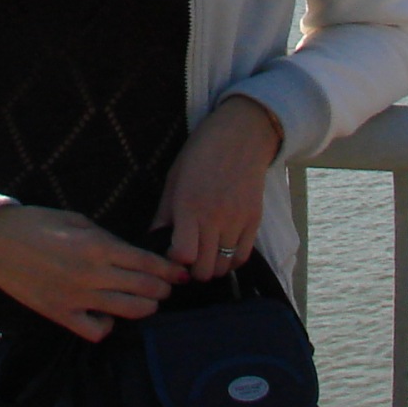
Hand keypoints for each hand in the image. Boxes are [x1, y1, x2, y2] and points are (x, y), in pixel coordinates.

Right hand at [0, 206, 186, 341]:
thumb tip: (130, 254)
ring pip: (129, 312)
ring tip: (147, 302)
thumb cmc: (36, 224)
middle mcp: (93, 275)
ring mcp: (77, 298)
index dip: (169, 271)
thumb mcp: (77, 220)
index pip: (147, 264)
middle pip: (145, 289)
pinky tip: (108, 315)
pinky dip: (108, 326)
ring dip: (145, 307)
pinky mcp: (61, 315)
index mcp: (98, 247)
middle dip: (163, 290)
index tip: (182, 274)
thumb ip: (106, 239)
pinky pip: (96, 331)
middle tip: (168, 288)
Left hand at [154, 96, 282, 279]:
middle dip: (192, 270)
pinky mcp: (254, 221)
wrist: (241, 136)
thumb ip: (164, 213)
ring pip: (223, 267)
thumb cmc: (200, 153)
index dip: (173, 260)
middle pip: (204, 269)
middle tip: (189, 257)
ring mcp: (237, 221)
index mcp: (189, 206)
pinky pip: (242, 257)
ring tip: (205, 254)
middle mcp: (214, 218)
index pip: (182, 255)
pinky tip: (222, 250)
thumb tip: (153, 239)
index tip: (171, 251)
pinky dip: (230, 260)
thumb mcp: (174, 178)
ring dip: (212, 266)